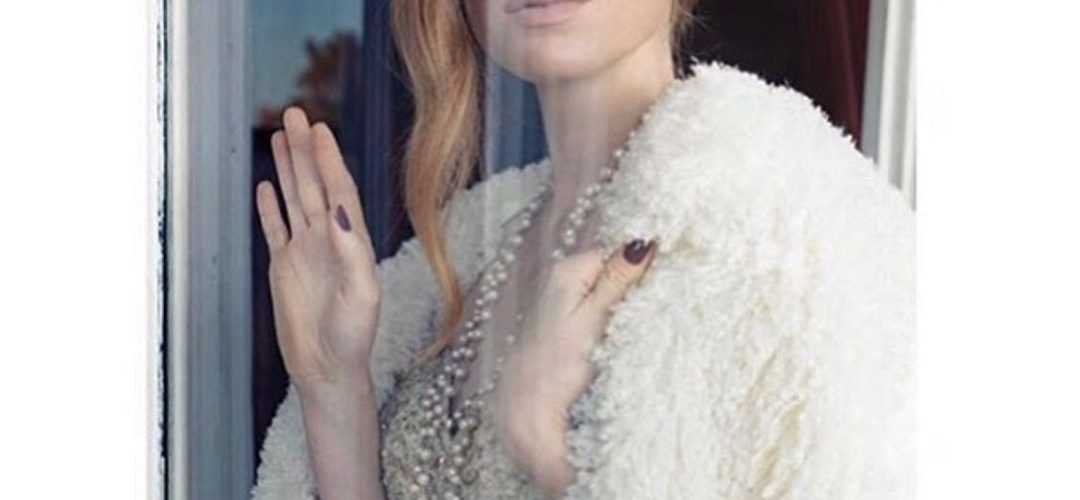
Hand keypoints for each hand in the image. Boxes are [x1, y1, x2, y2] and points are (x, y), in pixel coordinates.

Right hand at [255, 107, 380, 390]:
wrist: (328, 369)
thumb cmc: (354, 336)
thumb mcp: (361, 293)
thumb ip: (352, 251)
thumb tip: (340, 210)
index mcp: (352, 242)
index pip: (339, 191)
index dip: (329, 160)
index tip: (318, 130)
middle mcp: (329, 241)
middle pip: (315, 185)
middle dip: (305, 150)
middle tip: (294, 114)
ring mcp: (306, 252)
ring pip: (295, 200)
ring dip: (288, 168)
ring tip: (279, 136)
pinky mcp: (286, 268)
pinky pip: (276, 229)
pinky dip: (270, 206)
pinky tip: (266, 184)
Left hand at [493, 239, 657, 496]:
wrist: (528, 403)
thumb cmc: (559, 362)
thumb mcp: (594, 317)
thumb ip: (617, 280)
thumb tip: (643, 242)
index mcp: (568, 269)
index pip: (616, 252)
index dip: (641, 265)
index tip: (661, 284)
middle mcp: (562, 277)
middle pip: (611, 268)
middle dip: (634, 284)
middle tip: (650, 306)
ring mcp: (563, 298)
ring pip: (607, 289)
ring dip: (624, 302)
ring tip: (634, 322)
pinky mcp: (566, 320)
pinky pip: (598, 306)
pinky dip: (612, 315)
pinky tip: (618, 332)